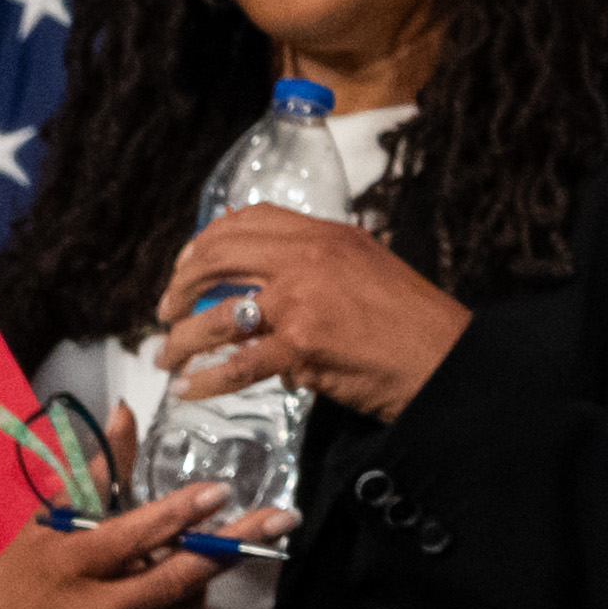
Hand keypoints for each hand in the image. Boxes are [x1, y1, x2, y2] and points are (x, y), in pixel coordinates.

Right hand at [0, 407, 287, 608]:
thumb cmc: (19, 583)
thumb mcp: (47, 525)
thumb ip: (96, 472)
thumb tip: (127, 412)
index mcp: (72, 565)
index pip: (136, 536)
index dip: (181, 513)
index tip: (221, 490)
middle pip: (179, 576)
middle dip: (236, 544)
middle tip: (283, 518)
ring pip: (187, 604)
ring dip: (209, 573)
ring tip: (215, 548)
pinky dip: (191, 606)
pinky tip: (188, 587)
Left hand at [154, 210, 476, 426]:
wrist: (442, 359)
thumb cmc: (411, 322)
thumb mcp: (367, 268)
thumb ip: (319, 267)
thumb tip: (268, 289)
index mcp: (326, 234)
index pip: (249, 219)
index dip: (205, 241)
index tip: (186, 266)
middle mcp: (308, 258)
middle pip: (219, 257)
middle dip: (180, 286)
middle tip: (165, 311)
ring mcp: (300, 302)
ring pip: (216, 316)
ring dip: (181, 340)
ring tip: (168, 357)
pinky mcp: (300, 348)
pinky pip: (235, 364)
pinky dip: (205, 379)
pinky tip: (190, 389)